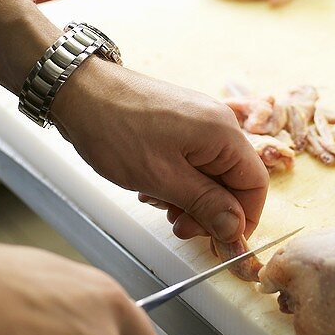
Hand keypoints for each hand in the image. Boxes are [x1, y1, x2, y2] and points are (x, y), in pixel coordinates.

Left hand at [50, 59, 269, 242]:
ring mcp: (197, 121)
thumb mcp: (163, 178)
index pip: (256, 185)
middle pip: (233, 180)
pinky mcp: (179, 123)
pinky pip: (191, 161)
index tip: (221, 242)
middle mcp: (217, 124)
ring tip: (156, 201)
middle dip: (209, 210)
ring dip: (189, 197)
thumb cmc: (116, 130)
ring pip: (210, 174)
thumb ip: (206, 205)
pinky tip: (150, 185)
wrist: (78, 92)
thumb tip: (236, 230)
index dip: (243, 218)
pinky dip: (176, 180)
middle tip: (179, 226)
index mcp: (223, 133)